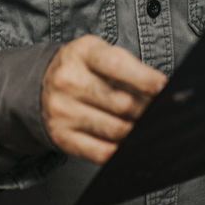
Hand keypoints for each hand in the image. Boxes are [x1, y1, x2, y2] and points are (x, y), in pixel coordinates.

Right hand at [41, 35, 166, 163]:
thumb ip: (129, 68)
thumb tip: (161, 90)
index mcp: (82, 53)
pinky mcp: (62, 137)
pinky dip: (121, 150)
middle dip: (147, 109)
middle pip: (121, 102)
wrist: (41, 84)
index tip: (164, 87)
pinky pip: (101, 152)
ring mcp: (63, 111)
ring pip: (115, 129)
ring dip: (137, 130)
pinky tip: (129, 142)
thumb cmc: (82, 67)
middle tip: (160, 110)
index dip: (145, 78)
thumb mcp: (100, 53)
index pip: (117, 65)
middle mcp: (68, 81)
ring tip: (145, 124)